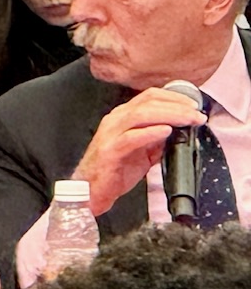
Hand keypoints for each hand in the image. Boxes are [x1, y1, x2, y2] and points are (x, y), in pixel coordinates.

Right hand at [75, 87, 206, 215]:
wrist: (91, 192)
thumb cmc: (114, 171)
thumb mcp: (143, 151)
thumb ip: (158, 138)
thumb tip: (181, 130)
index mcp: (122, 117)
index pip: (150, 96)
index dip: (175, 97)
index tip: (195, 105)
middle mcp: (115, 121)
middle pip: (148, 102)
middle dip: (178, 106)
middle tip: (197, 115)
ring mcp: (110, 135)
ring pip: (141, 115)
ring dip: (170, 115)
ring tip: (188, 121)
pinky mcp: (109, 151)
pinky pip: (132, 137)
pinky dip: (151, 132)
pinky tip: (166, 131)